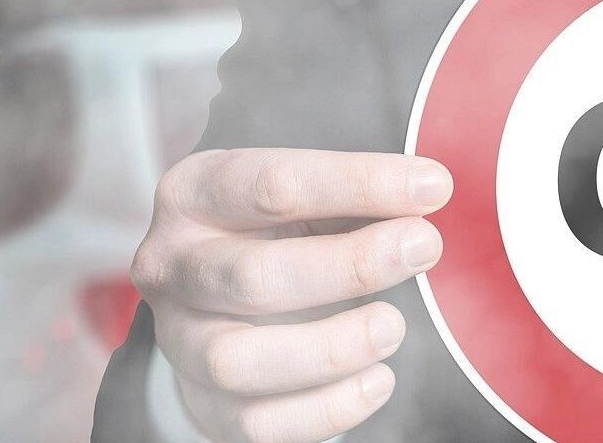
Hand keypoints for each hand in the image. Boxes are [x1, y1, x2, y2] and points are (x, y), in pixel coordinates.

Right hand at [131, 148, 451, 441]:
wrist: (218, 306)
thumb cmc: (273, 236)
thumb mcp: (303, 198)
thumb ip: (352, 196)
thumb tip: (426, 194)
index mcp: (190, 196)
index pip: (271, 185)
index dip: (358, 183)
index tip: (432, 187)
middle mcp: (170, 269)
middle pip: (252, 278)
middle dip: (350, 265)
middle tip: (423, 248)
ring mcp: (181, 342)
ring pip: (238, 362)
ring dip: (331, 348)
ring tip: (392, 327)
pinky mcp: (206, 405)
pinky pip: (260, 424)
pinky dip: (329, 407)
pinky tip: (377, 379)